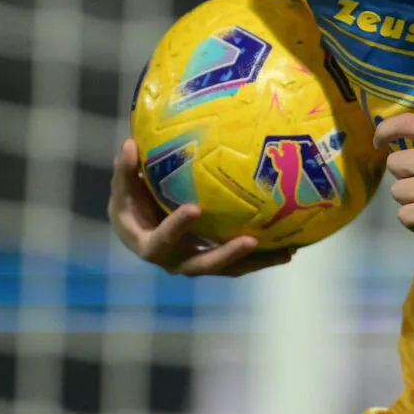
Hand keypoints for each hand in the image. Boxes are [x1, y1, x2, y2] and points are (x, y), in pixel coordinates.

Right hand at [108, 138, 294, 276]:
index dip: (177, 227)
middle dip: (226, 254)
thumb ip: (127, 170)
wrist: (138, 225)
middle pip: (200, 265)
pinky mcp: (214, 259)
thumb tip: (129, 144)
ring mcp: (196, 261)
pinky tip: (289, 248)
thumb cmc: (131, 202)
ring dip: (255, 262)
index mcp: (148, 244)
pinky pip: (239, 263)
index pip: (161, 241)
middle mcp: (174, 259)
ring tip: (285, 253)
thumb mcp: (124, 187)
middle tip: (251, 241)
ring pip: (227, 268)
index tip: (195, 208)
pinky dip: (263, 258)